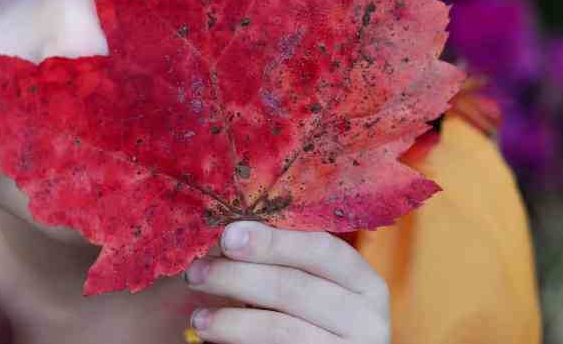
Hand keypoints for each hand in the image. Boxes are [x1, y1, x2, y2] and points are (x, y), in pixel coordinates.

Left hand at [183, 221, 390, 343]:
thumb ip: (278, 256)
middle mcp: (367, 318)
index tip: (227, 235)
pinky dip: (238, 343)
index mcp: (363, 281)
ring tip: (197, 318)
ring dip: (231, 320)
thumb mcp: (305, 283)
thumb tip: (227, 230)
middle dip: (237, 277)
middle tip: (195, 273)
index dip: (273, 240)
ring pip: (282, 330)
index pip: (321, 249)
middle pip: (295, 288)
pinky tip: (212, 339)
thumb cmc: (304, 315)